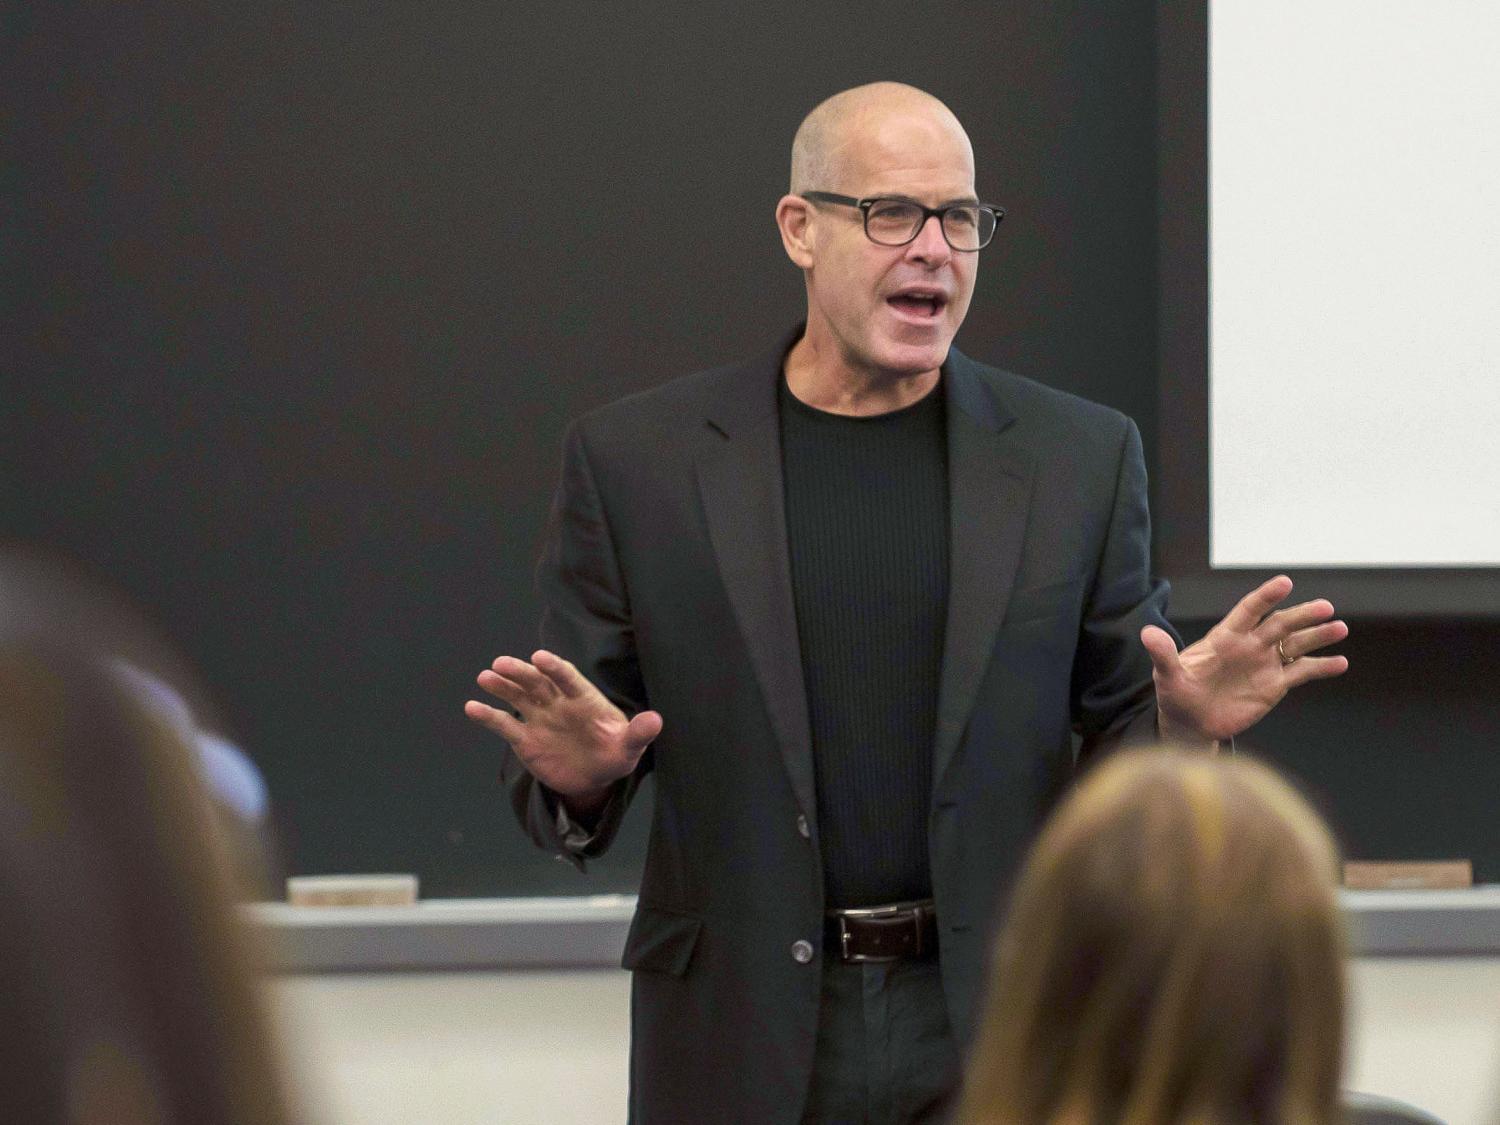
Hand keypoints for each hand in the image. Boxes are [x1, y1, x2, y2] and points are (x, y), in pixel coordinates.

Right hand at [464, 650, 661, 800]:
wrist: (594, 776)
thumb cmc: (616, 753)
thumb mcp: (630, 746)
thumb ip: (639, 733)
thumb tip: (656, 720)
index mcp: (584, 699)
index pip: (569, 679)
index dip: (555, 668)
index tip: (539, 657)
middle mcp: (559, 703)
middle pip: (537, 683)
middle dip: (520, 673)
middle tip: (501, 663)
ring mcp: (540, 718)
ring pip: (518, 697)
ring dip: (502, 686)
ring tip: (486, 677)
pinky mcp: (526, 739)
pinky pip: (505, 725)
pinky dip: (489, 716)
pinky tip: (472, 707)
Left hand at [1140, 575, 1348, 741]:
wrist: (1190, 722)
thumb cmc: (1176, 694)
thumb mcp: (1167, 676)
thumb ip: (1163, 654)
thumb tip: (1146, 632)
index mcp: (1224, 638)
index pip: (1248, 611)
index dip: (1265, 597)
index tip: (1285, 582)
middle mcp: (1249, 646)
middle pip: (1279, 624)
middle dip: (1301, 615)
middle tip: (1325, 607)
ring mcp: (1264, 663)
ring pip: (1295, 644)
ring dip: (1317, 636)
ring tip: (1339, 628)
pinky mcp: (1275, 685)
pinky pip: (1302, 672)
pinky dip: (1321, 667)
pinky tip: (1340, 663)